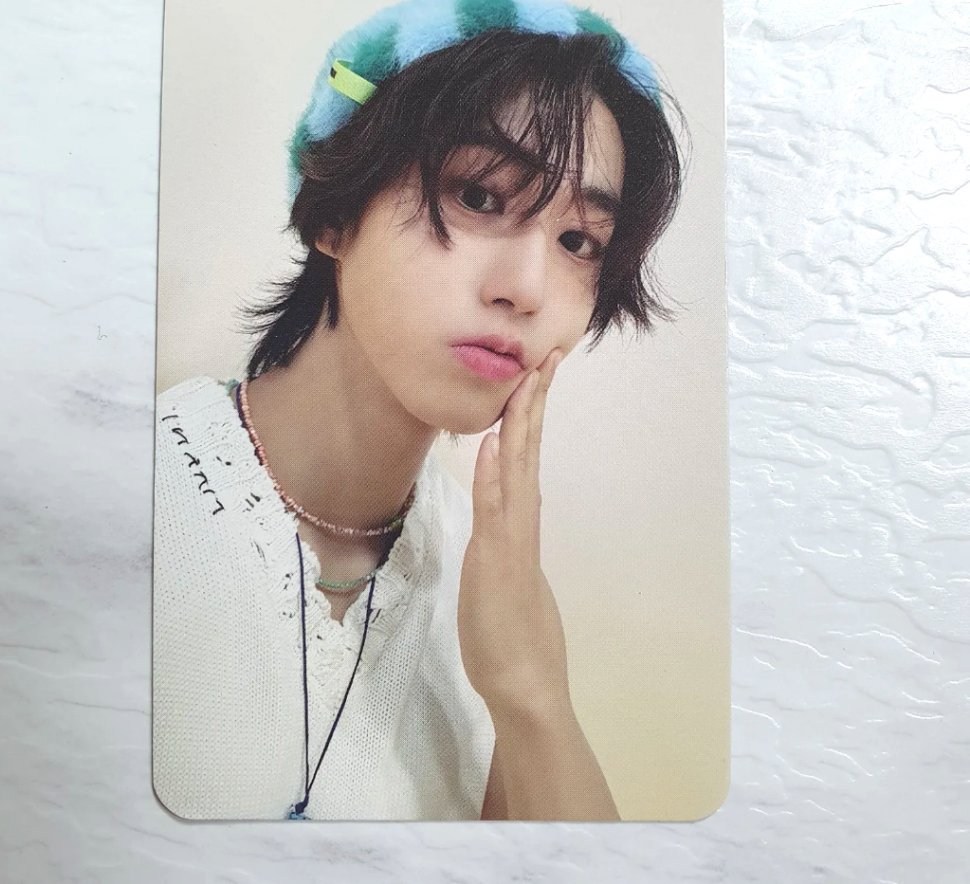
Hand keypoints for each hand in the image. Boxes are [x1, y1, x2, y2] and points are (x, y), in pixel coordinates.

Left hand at [457, 348, 570, 718]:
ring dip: (521, 425)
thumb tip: (499, 508)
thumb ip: (501, 536)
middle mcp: (520, 522)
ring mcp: (512, 541)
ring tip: (527, 381)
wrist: (524, 683)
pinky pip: (496, 513)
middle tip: (546, 355)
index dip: (528, 412)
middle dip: (534, 402)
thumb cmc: (510, 632)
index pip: (523, 455)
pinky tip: (493, 446)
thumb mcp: (500, 572)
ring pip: (517, 472)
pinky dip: (494, 478)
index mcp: (518, 521)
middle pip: (527, 451)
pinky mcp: (501, 564)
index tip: (534, 372)